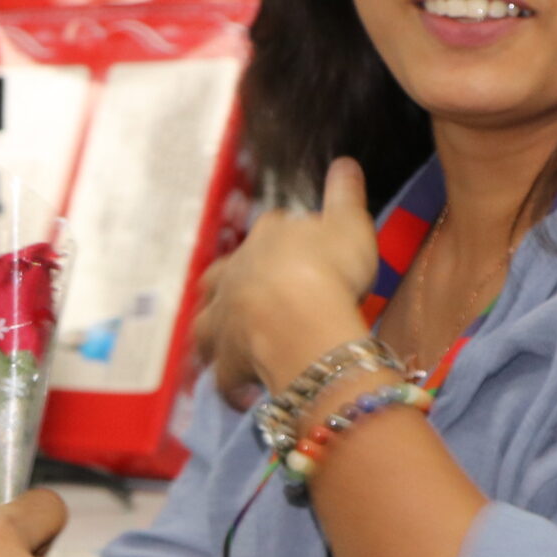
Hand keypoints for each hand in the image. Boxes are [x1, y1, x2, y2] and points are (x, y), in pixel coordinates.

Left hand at [191, 156, 379, 397]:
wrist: (301, 315)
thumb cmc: (330, 266)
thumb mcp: (349, 223)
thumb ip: (345, 195)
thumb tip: (344, 162)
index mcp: (266, 236)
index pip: (270, 229)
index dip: (283, 238)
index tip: (299, 247)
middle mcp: (235, 273)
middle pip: (222, 275)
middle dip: (230, 285)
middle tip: (249, 298)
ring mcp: (225, 316)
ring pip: (207, 324)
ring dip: (216, 334)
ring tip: (229, 346)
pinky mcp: (227, 358)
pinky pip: (224, 376)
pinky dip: (231, 386)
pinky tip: (243, 394)